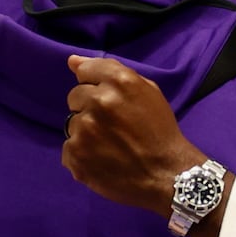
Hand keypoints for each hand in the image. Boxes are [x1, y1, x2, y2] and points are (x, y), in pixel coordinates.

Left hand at [62, 55, 203, 216]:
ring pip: (72, 123)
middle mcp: (99, 101)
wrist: (167, 175)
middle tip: (112, 127)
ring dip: (85, 133)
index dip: (95, 86)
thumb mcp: (147, 92)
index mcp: (119, 82)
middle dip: (89, 108)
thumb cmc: (160, 132)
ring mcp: (84, 129)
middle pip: (75, 97)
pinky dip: (81, 155)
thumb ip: (110, 71)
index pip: (85, 71)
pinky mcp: (75, 154)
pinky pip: (69, 148)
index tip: (108, 101)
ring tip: (109, 146)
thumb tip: (72, 61)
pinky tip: (102, 161)